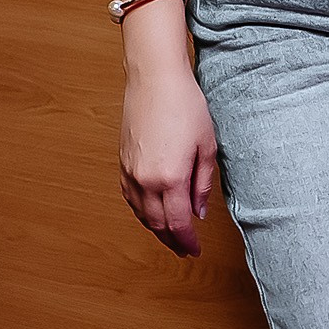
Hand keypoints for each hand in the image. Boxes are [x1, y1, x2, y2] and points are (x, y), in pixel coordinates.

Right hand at [119, 57, 218, 255]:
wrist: (155, 78)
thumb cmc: (185, 105)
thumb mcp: (206, 146)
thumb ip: (202, 183)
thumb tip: (199, 211)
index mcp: (169, 178)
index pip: (177, 223)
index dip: (187, 241)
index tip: (196, 249)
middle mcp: (145, 179)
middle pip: (157, 223)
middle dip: (172, 239)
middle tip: (185, 248)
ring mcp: (130, 171)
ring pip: (141, 213)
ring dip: (156, 227)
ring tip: (171, 234)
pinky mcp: (122, 162)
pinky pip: (130, 197)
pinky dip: (141, 210)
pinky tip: (151, 211)